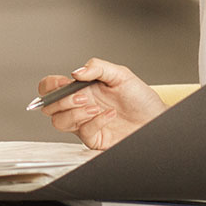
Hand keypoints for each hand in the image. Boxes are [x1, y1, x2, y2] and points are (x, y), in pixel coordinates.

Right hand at [38, 58, 166, 149]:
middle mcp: (79, 106)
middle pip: (49, 107)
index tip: (64, 83)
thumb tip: (76, 72)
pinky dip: (95, 122)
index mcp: (81, 89)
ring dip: (75, 113)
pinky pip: (83, 133)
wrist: (156, 119)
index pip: (50, 87)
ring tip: (95, 107)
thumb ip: (97, 67)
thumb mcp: (121, 74)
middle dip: (62, 101)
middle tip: (82, 96)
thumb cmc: (140, 98)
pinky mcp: (94, 139)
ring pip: (60, 122)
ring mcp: (84, 123)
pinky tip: (109, 115)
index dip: (50, 86)